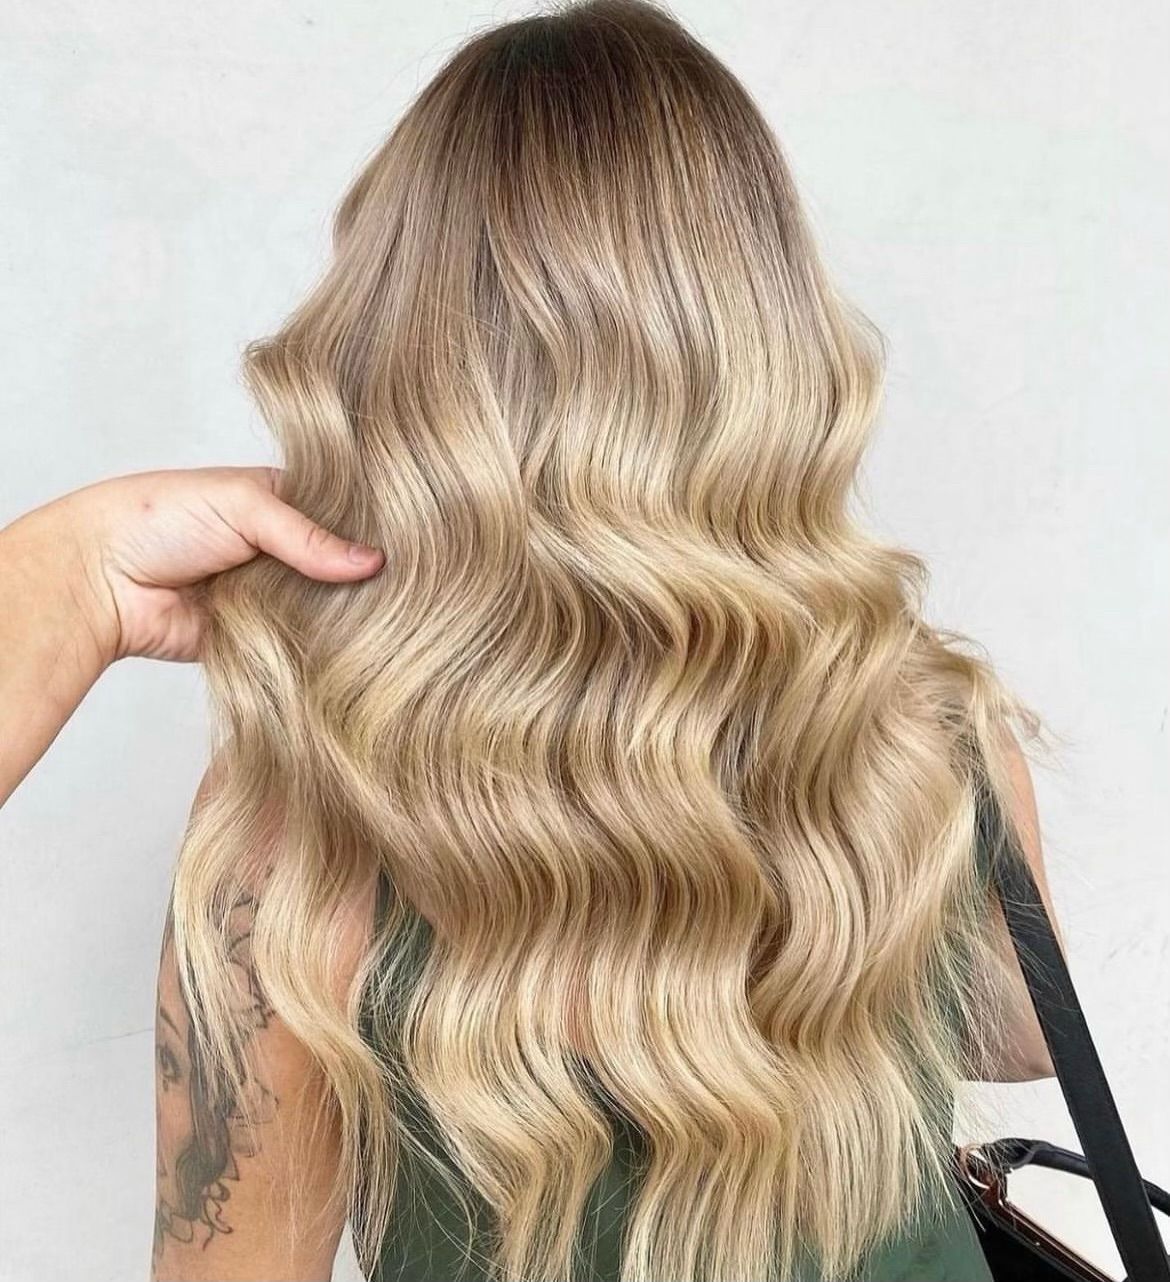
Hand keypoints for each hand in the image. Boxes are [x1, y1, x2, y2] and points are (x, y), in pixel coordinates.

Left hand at [8, 467, 383, 663]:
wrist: (98, 581)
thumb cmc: (156, 520)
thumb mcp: (241, 506)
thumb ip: (307, 535)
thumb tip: (372, 563)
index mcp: (280, 502)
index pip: (342, 513)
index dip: (372, 526)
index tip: (413, 541)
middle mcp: (281, 549)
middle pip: (340, 564)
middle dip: (362, 575)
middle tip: (409, 586)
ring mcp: (272, 594)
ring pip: (326, 606)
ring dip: (341, 612)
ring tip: (391, 617)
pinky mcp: (261, 636)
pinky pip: (302, 643)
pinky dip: (317, 644)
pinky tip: (353, 644)